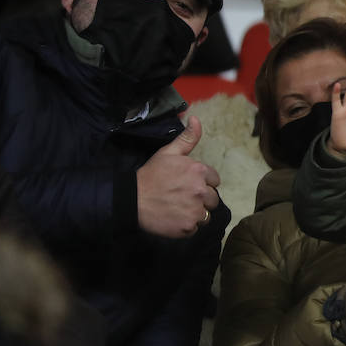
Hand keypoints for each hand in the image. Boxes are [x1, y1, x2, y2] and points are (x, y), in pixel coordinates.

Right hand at [137, 116, 221, 237]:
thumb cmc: (150, 175)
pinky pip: (196, 227)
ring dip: (196, 213)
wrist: (131, 200)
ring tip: (178, 208)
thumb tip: (196, 118)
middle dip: (201, 198)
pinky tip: (174, 218)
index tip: (187, 184)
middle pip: (213, 199)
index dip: (202, 182)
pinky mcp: (189, 227)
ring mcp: (196, 210)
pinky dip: (188, 225)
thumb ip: (186, 138)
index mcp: (199, 171)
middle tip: (181, 197)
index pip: (214, 181)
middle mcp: (201, 191)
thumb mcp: (168, 153)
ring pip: (207, 214)